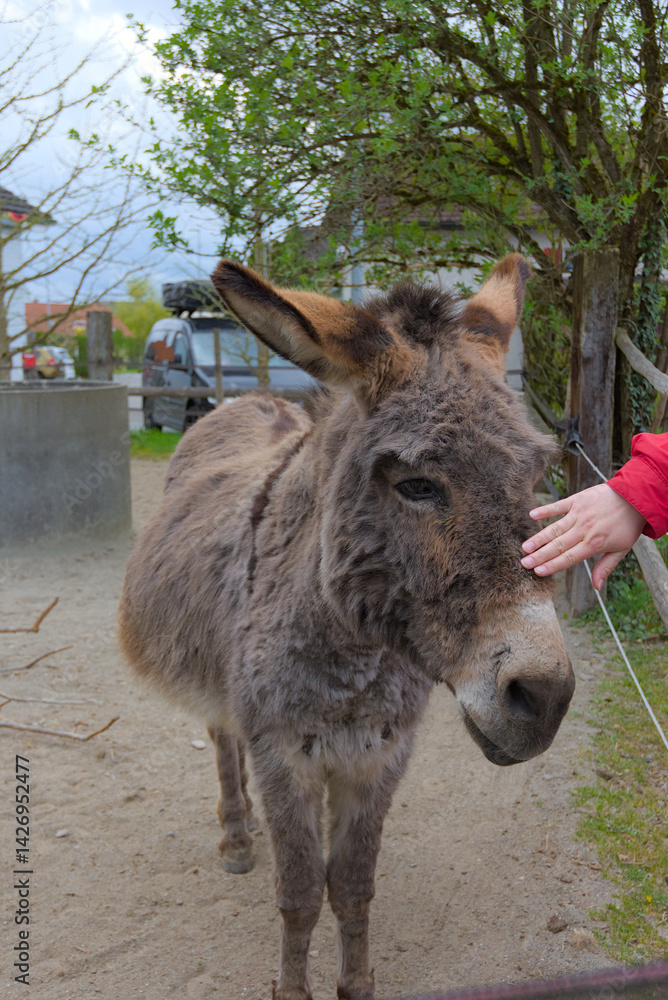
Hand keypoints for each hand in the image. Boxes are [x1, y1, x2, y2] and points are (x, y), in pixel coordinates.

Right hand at [521, 484, 646, 589]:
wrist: (635, 497)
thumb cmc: (627, 526)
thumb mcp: (621, 549)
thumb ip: (605, 567)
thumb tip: (596, 587)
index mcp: (594, 544)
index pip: (569, 558)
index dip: (552, 565)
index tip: (537, 572)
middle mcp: (584, 530)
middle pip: (558, 545)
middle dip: (539, 556)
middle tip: (523, 563)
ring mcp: (579, 514)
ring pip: (555, 529)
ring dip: (538, 538)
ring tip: (525, 547)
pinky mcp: (577, 500)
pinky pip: (558, 506)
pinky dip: (545, 510)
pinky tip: (532, 515)